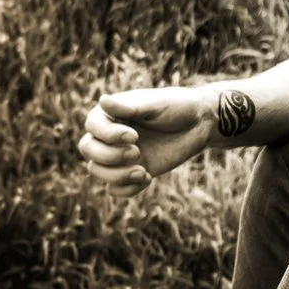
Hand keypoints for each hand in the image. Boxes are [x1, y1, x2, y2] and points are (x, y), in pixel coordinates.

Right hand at [78, 86, 216, 196]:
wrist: (199, 124)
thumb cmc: (177, 106)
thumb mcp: (155, 104)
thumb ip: (129, 107)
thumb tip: (102, 99)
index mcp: (111, 114)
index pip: (92, 127)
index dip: (108, 135)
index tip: (134, 136)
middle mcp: (110, 135)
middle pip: (89, 150)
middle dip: (109, 156)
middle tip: (137, 152)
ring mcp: (119, 155)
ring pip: (98, 171)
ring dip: (117, 176)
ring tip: (143, 172)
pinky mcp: (132, 171)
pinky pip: (115, 189)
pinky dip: (127, 189)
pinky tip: (147, 178)